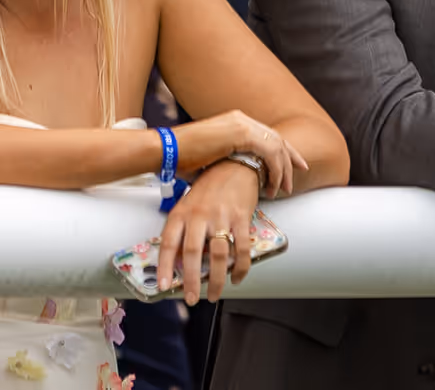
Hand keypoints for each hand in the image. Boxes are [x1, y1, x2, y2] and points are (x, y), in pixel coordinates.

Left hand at [156, 161, 259, 304]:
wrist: (235, 164)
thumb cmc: (209, 188)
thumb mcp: (187, 204)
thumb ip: (182, 228)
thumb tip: (179, 261)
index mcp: (181, 213)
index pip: (169, 244)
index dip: (165, 267)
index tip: (163, 286)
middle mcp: (199, 215)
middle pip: (193, 253)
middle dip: (192, 280)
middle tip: (192, 298)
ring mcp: (222, 217)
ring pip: (218, 254)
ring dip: (217, 279)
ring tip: (215, 294)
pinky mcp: (241, 217)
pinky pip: (241, 247)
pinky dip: (240, 266)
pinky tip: (237, 277)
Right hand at [175, 110, 308, 197]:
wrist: (165, 150)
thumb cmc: (181, 158)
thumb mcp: (211, 157)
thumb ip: (229, 161)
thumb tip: (237, 178)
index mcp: (236, 122)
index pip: (268, 136)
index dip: (283, 151)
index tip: (294, 165)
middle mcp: (243, 119)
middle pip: (278, 138)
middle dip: (291, 158)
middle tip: (301, 173)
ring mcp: (243, 124)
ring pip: (277, 146)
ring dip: (282, 169)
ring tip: (283, 189)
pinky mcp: (241, 133)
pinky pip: (269, 152)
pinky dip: (274, 169)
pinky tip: (272, 185)